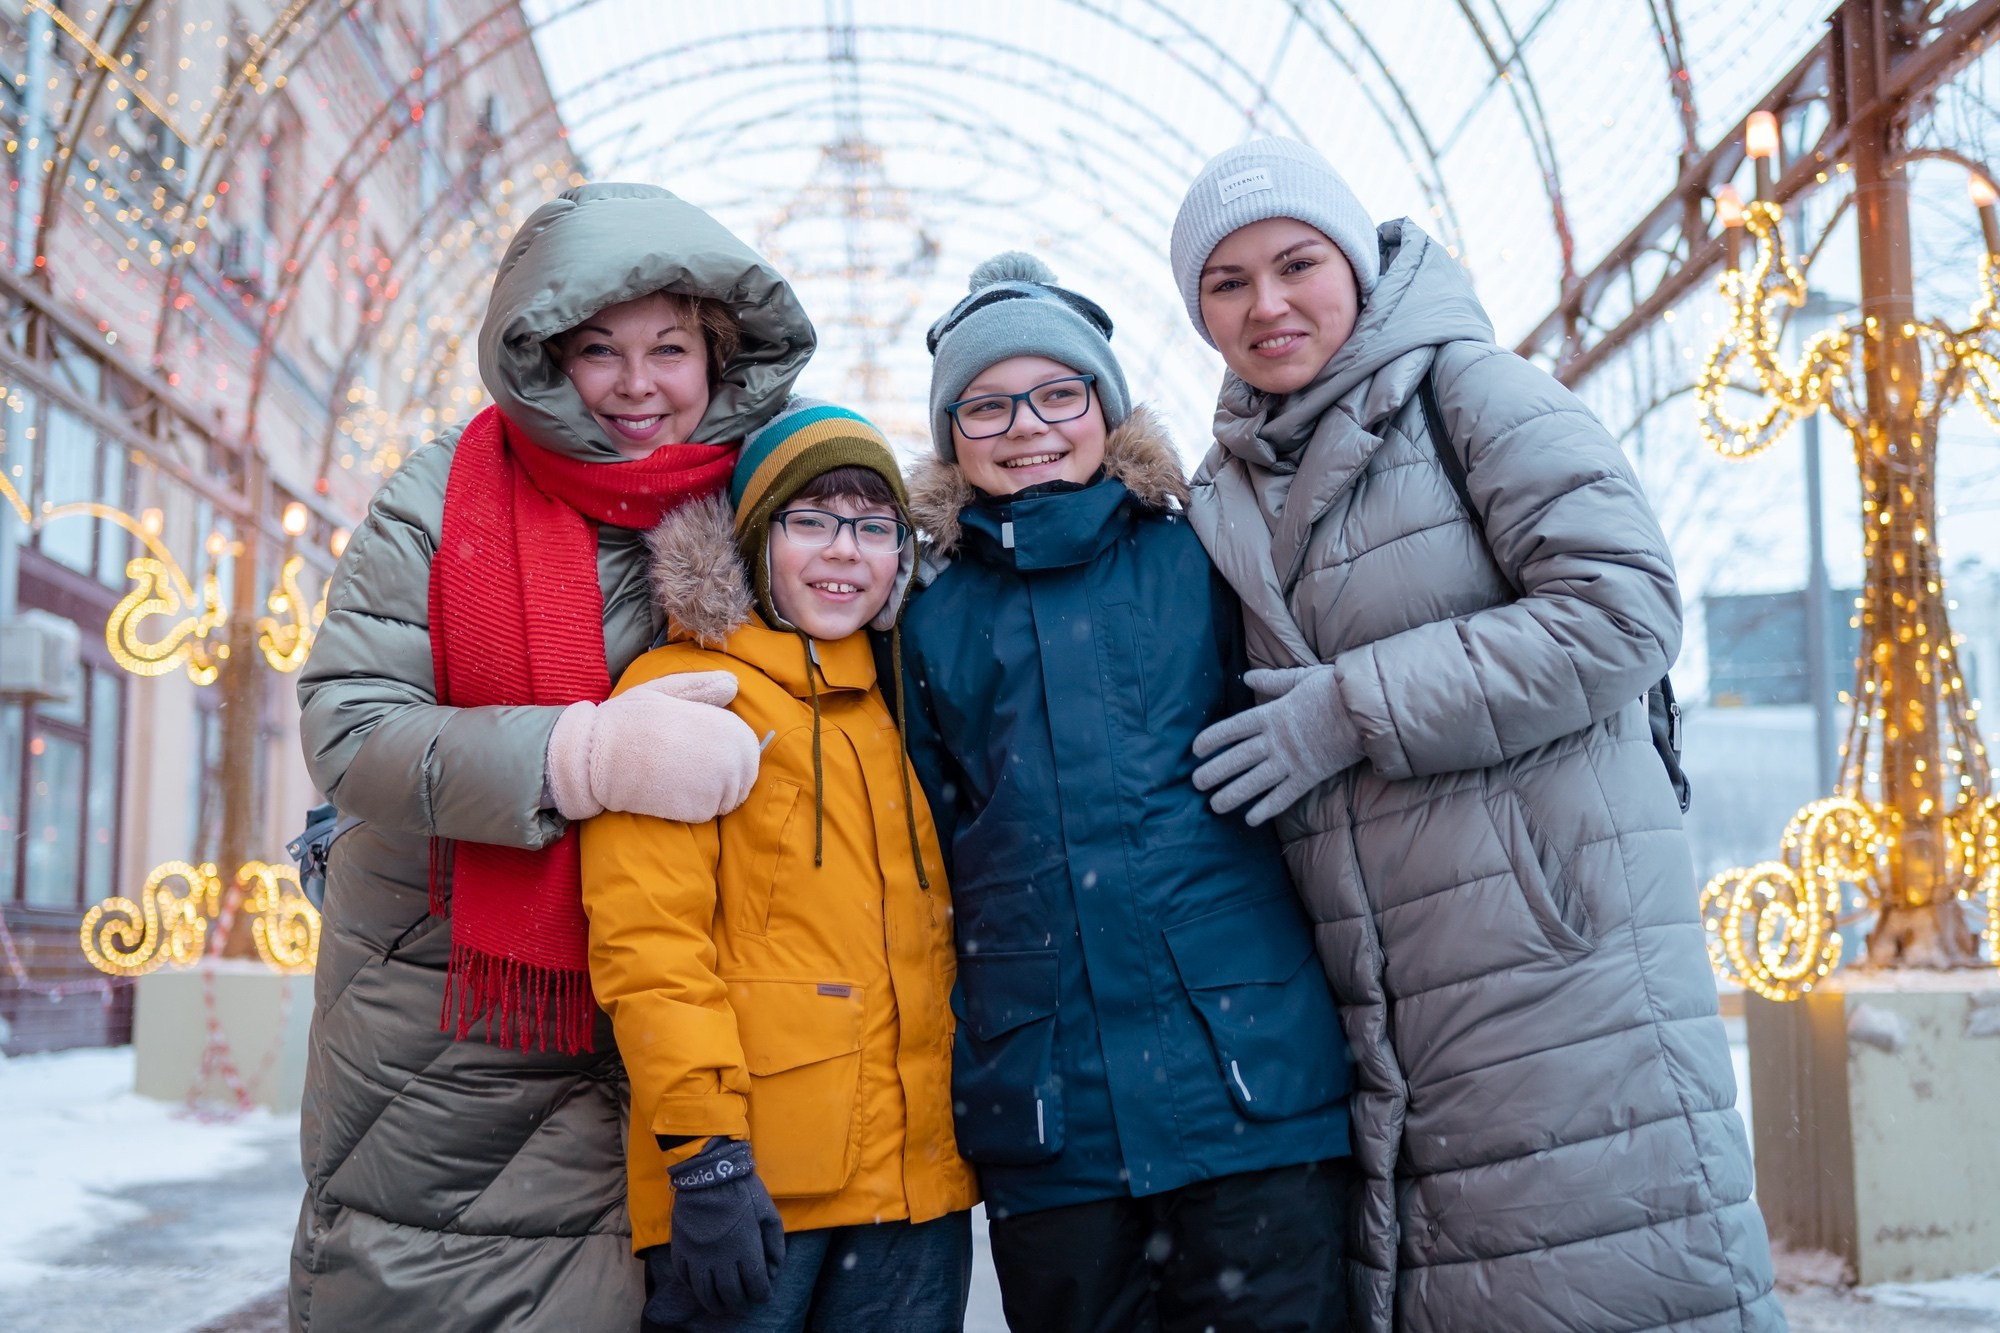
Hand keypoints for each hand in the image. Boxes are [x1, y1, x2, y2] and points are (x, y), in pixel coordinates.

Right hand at [544, 672, 759, 821]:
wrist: (598, 756)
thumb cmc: (630, 719)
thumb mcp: (666, 691)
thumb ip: (703, 688)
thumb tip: (733, 683)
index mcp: (730, 728)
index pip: (749, 750)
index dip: (726, 753)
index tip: (701, 750)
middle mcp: (732, 758)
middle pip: (742, 779)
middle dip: (721, 777)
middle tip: (684, 767)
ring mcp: (718, 786)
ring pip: (726, 799)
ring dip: (707, 793)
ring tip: (674, 776)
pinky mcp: (700, 811)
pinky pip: (707, 813)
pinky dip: (692, 807)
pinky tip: (669, 791)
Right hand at [664, 1138, 785, 1315]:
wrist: (708, 1173)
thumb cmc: (742, 1190)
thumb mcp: (768, 1212)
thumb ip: (775, 1242)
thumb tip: (774, 1268)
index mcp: (746, 1250)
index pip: (756, 1286)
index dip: (762, 1294)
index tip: (763, 1294)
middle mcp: (721, 1260)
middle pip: (731, 1295)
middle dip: (740, 1304)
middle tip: (743, 1305)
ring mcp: (698, 1257)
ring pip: (705, 1293)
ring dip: (715, 1304)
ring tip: (721, 1306)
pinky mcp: (681, 1251)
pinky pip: (685, 1278)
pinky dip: (694, 1288)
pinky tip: (701, 1288)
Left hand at [1191, 665, 1362, 825]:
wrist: (1366, 710)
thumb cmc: (1334, 689)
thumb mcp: (1300, 678)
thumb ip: (1273, 681)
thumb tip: (1248, 677)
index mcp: (1271, 714)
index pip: (1232, 728)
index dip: (1212, 739)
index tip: (1195, 749)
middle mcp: (1276, 740)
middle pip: (1237, 759)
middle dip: (1214, 772)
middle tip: (1195, 784)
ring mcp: (1291, 760)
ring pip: (1255, 781)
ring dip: (1232, 795)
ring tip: (1214, 805)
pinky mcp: (1309, 776)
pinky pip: (1283, 796)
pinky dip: (1266, 808)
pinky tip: (1250, 819)